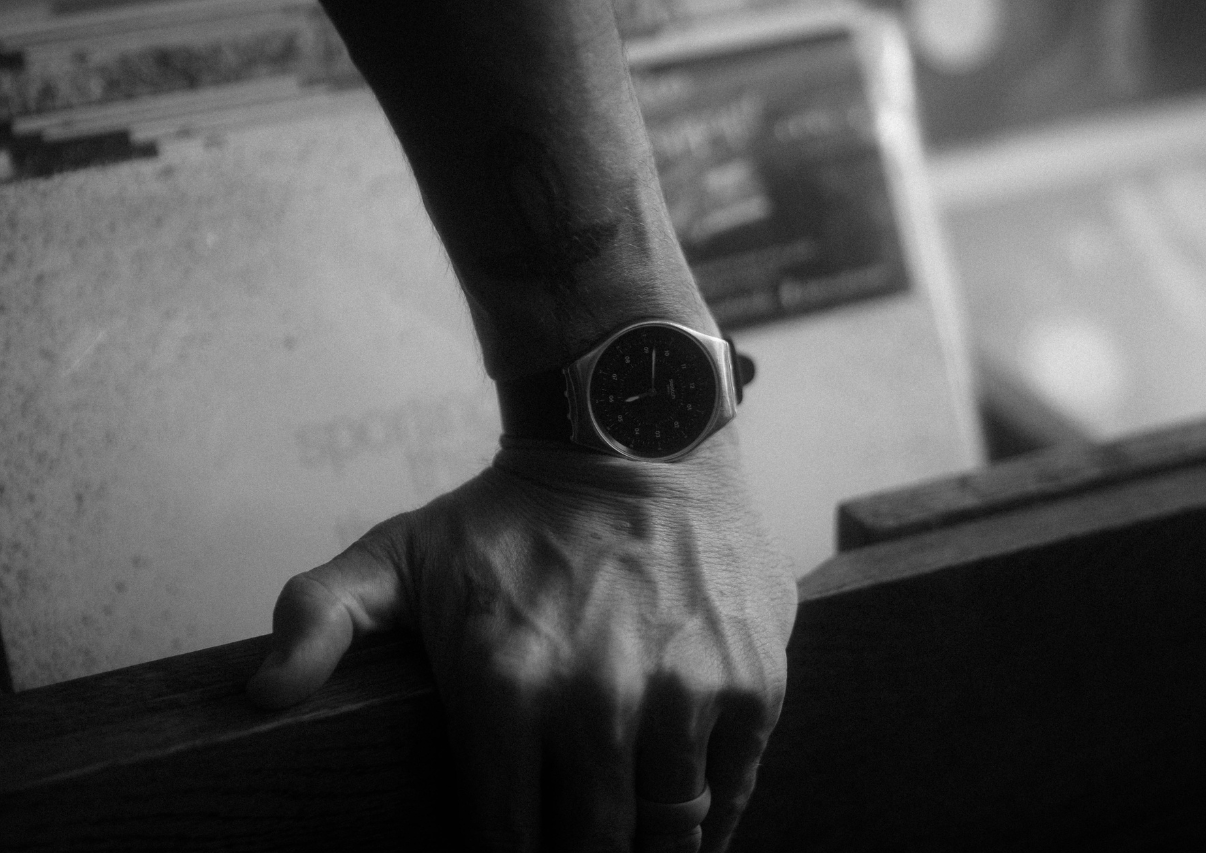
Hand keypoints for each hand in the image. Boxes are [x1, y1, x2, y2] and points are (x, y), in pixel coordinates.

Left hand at [247, 428, 796, 851]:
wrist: (636, 435)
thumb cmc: (513, 510)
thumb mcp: (402, 553)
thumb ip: (321, 618)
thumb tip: (261, 694)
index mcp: (504, 688)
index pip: (505, 844)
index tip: (515, 849)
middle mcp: (599, 701)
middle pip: (592, 850)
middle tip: (573, 842)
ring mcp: (686, 693)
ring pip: (669, 833)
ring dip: (648, 845)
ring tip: (628, 834)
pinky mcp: (753, 680)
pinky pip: (734, 789)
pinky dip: (712, 812)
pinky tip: (686, 809)